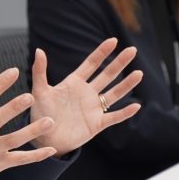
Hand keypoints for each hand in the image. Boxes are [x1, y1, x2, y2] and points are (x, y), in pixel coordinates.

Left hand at [29, 38, 142, 154]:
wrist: (45, 139)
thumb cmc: (41, 115)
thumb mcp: (40, 92)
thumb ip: (40, 71)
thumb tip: (39, 50)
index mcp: (74, 83)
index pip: (91, 63)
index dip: (102, 52)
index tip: (113, 40)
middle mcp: (87, 93)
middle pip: (107, 74)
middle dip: (120, 62)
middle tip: (132, 50)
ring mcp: (93, 108)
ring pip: (114, 93)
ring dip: (127, 84)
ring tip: (139, 73)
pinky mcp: (97, 124)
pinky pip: (114, 117)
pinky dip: (125, 113)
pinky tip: (136, 106)